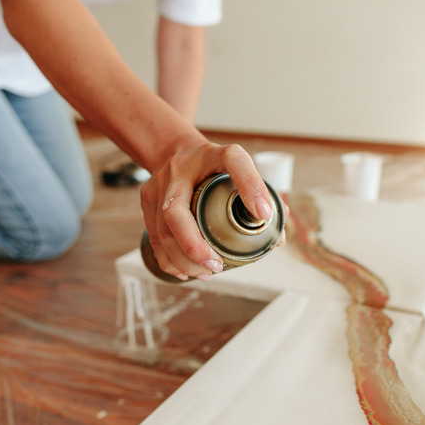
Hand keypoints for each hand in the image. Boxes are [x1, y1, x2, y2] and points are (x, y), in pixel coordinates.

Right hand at [140, 141, 276, 280]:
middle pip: (176, 211)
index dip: (250, 186)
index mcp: (212, 154)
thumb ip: (261, 198)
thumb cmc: (212, 167)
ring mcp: (158, 185)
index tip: (264, 214)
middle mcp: (180, 168)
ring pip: (162, 231)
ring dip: (183, 259)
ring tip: (206, 273)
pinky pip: (154, 237)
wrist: (175, 151)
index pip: (234, 161)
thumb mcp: (238, 172)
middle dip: (195, 246)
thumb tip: (277, 237)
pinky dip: (169, 260)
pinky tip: (185, 272)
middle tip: (216, 264)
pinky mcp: (146, 200)